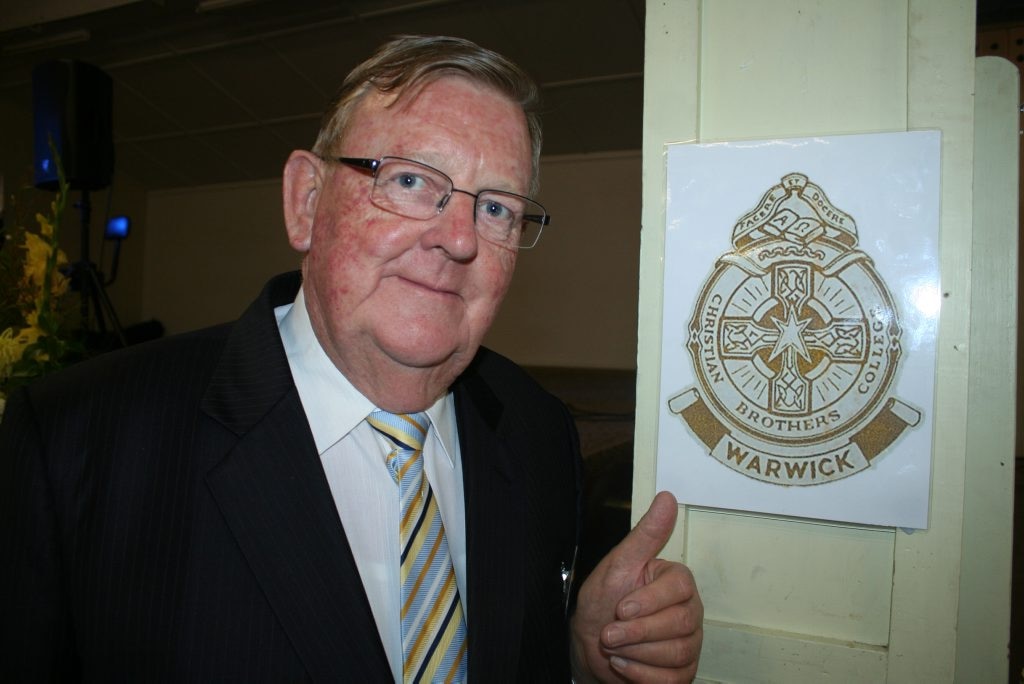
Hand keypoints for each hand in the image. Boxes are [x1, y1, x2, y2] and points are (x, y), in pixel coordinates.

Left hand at [570, 491, 702, 682]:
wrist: (588, 646)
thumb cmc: (602, 603)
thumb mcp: (618, 565)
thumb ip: (646, 535)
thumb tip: (667, 498)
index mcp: (676, 581)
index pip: (680, 588)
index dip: (649, 601)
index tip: (621, 607)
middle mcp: (689, 611)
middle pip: (681, 623)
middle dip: (637, 631)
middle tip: (609, 632)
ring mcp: (689, 643)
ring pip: (677, 652)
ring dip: (636, 653)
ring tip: (614, 647)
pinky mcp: (683, 672)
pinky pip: (673, 679)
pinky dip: (641, 674)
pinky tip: (624, 664)